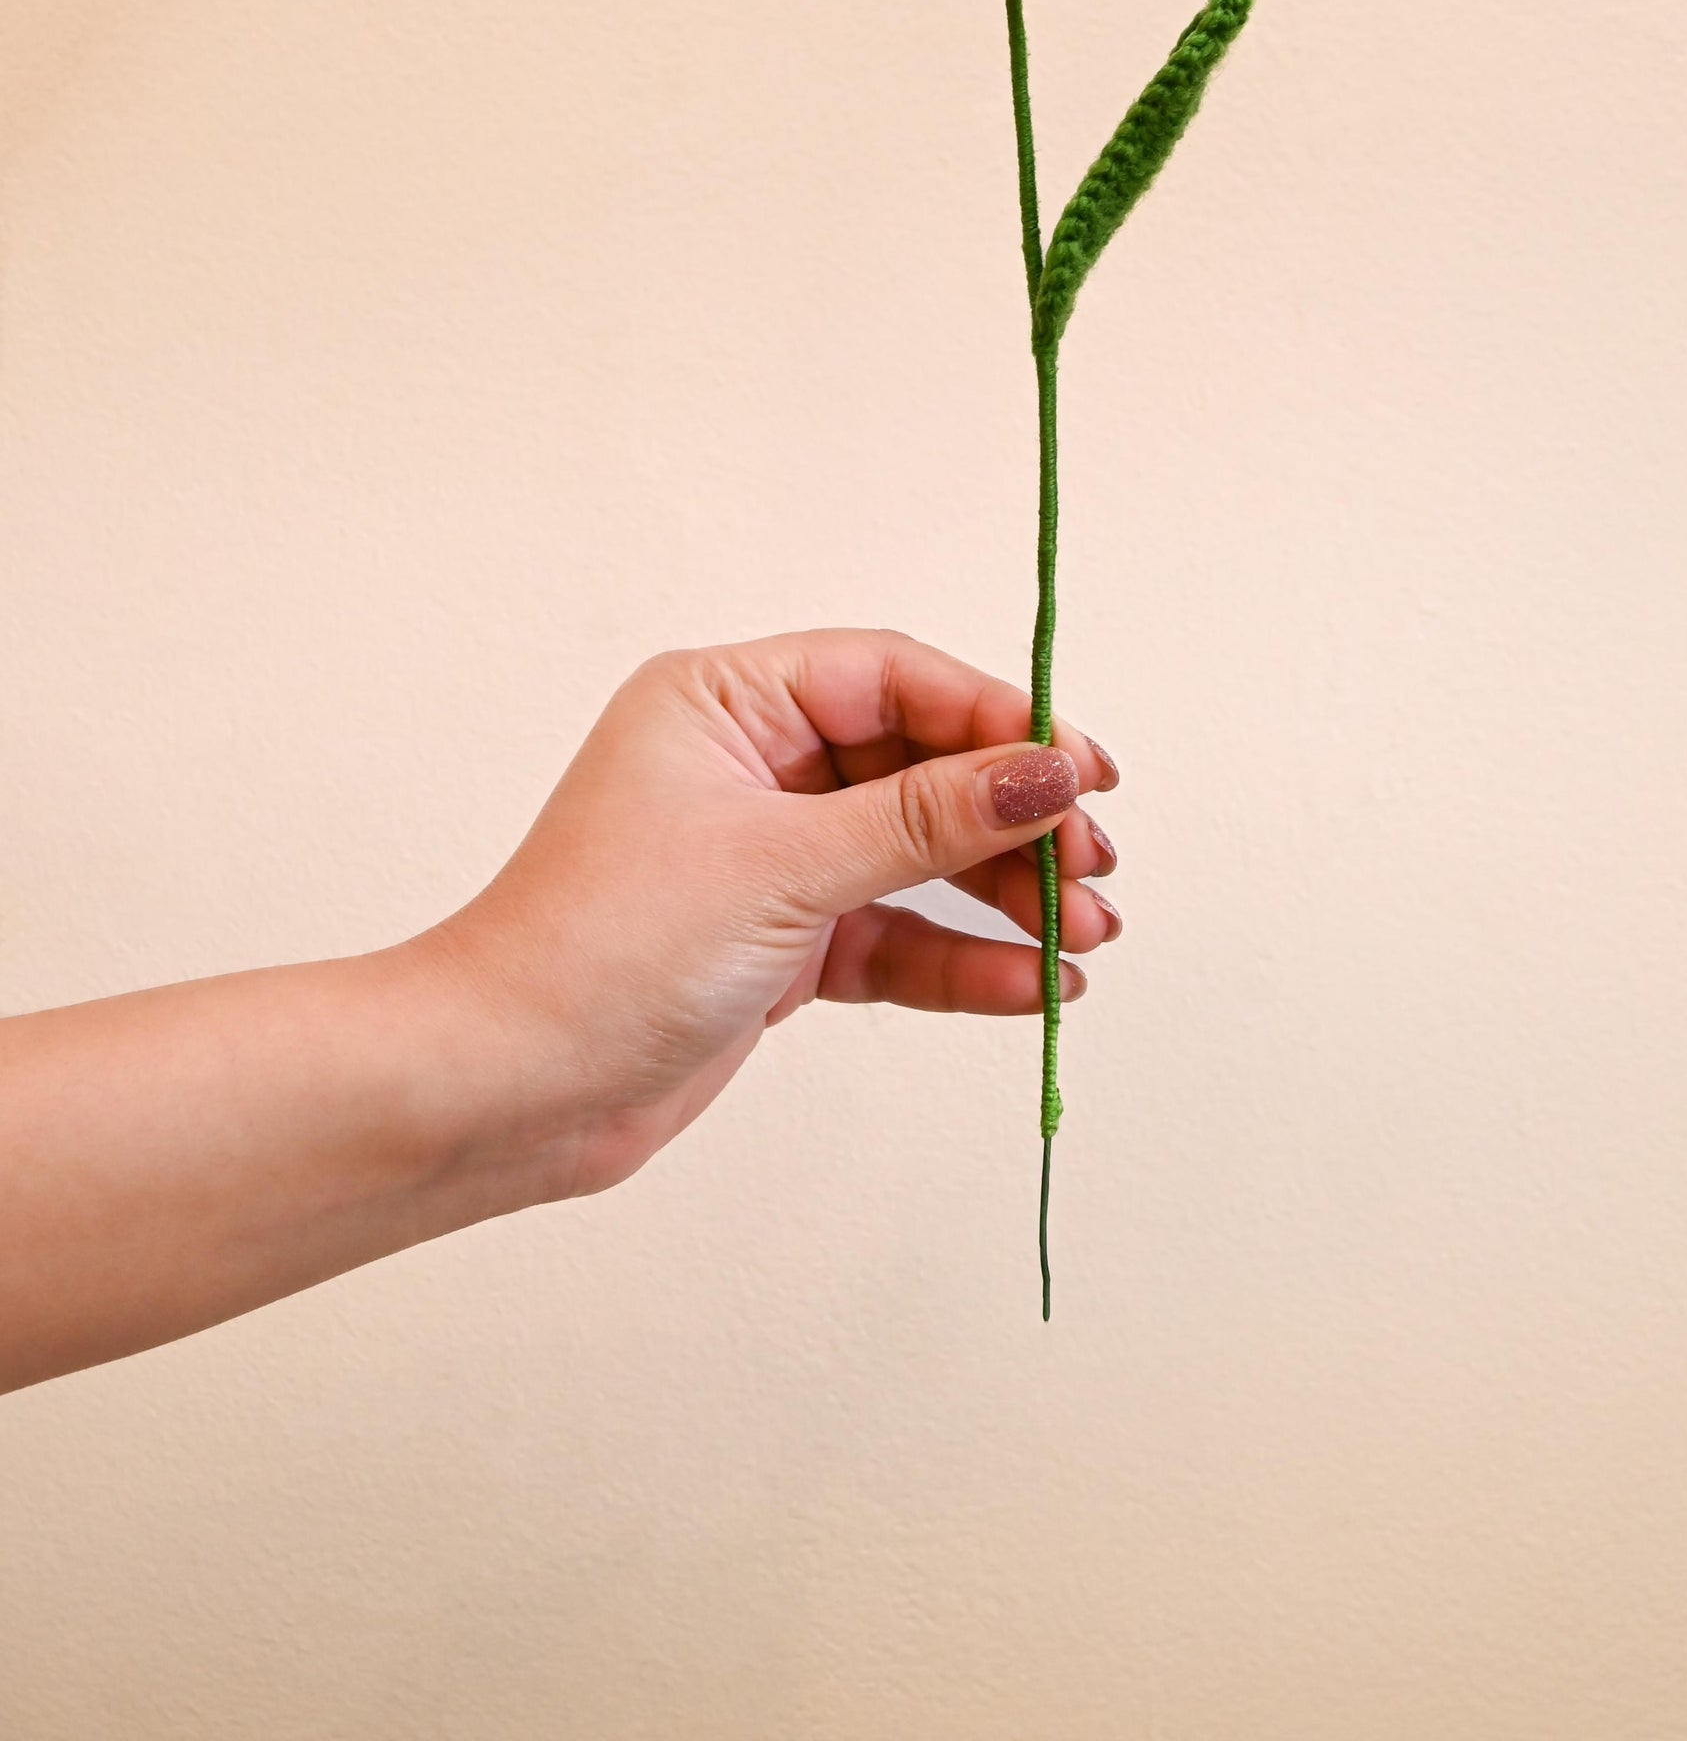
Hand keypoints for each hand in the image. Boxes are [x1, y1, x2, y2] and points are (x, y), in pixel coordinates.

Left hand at [428, 632, 1121, 1199]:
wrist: (503, 1091)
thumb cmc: (603, 948)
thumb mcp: (784, 866)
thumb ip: (926, 820)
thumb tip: (1046, 771)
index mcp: (727, 701)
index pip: (895, 680)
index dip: (998, 720)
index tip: (1083, 771)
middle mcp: (749, 765)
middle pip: (919, 767)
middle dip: (1014, 818)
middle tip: (1097, 864)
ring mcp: (765, 858)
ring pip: (915, 858)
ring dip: (1003, 896)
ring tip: (1088, 938)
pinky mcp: (774, 946)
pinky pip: (891, 936)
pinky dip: (959, 959)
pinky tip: (1031, 987)